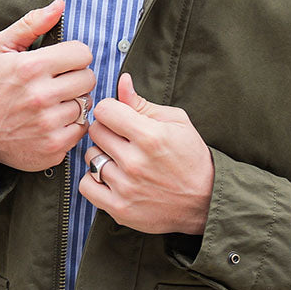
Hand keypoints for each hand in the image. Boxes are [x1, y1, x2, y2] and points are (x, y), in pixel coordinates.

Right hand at [0, 0, 94, 170]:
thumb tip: (60, 6)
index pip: (82, 53)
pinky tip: (55, 121)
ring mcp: (49, 124)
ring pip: (87, 103)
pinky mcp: (55, 146)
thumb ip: (31, 24)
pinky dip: (73, 124)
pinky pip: (83, 128)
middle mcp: (42, 96)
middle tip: (59, 83)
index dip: (74, 56)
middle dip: (77, 77)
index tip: (62, 62)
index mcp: (32, 67)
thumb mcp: (2, 49)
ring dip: (75, 102)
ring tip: (55, 102)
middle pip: (89, 78)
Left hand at [79, 73, 213, 234]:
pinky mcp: (119, 208)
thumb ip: (143, 103)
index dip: (111, 110)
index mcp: (150, 136)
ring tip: (120, 159)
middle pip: (96, 132)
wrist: (205, 201)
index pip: (105, 110)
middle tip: (122, 139)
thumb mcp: (176, 122)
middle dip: (107, 131)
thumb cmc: (191, 157)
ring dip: (102, 155)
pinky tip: (110, 177)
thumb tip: (122, 81)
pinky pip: (85, 185)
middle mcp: (135, 162)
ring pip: (90, 157)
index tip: (119, 117)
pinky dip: (93, 180)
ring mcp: (126, 187)